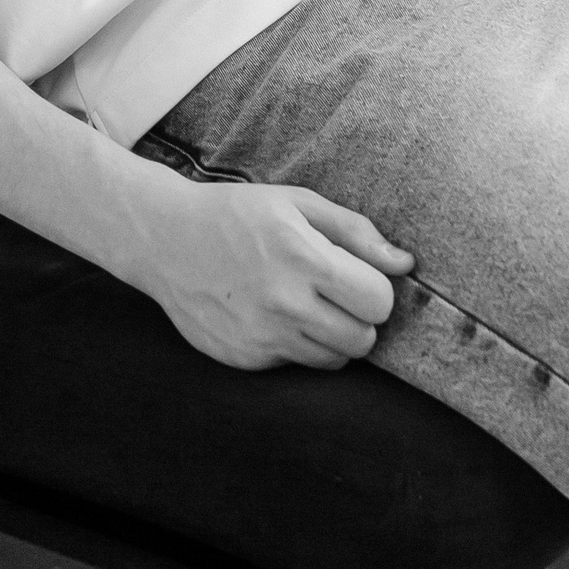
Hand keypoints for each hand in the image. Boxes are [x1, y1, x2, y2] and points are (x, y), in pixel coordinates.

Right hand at [142, 175, 412, 371]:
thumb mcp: (296, 202)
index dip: (375, 289)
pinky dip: (295, 346)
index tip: (354, 276)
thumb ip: (355, 231)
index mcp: (302, 258)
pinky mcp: (244, 359)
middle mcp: (283, 303)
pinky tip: (271, 316)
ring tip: (304, 305)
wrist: (163, 238)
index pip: (378, 301)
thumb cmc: (236, 213)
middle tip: (333, 294)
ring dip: (331, 337)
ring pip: (334, 360)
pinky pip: (296, 366)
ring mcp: (262, 336)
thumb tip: (406, 264)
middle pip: (363, 340)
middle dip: (358, 318)